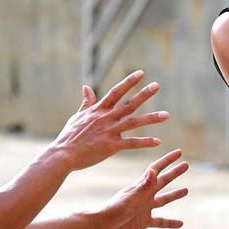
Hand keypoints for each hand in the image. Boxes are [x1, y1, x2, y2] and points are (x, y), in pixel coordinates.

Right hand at [52, 71, 168, 171]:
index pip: (116, 92)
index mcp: (98, 110)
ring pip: (133, 123)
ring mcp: (109, 131)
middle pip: (129, 104)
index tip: (141, 73)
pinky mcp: (110, 146)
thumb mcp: (78, 116)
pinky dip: (144, 142)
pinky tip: (157, 141)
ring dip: (151, 118)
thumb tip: (86, 86)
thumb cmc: (69, 136)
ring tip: (165, 115)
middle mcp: (106, 118)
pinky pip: (131, 143)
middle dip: (144, 94)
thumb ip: (86, 102)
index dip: (129, 82)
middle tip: (157, 85)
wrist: (63, 155)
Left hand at [94, 149, 188, 228]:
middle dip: (174, 173)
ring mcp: (144, 208)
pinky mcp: (143, 222)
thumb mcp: (131, 197)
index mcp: (141, 187)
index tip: (179, 152)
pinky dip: (170, 222)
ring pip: (163, 200)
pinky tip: (180, 223)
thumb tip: (153, 170)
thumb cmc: (113, 210)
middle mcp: (144, 195)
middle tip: (186, 164)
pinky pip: (161, 221)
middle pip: (163, 181)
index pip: (157, 169)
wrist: (101, 226)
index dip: (168, 160)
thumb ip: (143, 185)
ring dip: (174, 195)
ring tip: (186, 190)